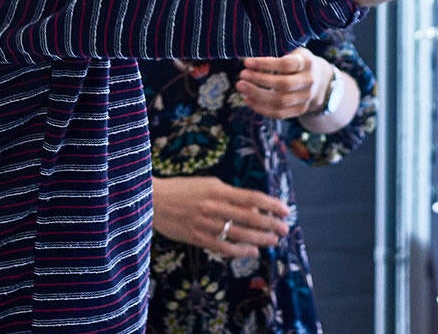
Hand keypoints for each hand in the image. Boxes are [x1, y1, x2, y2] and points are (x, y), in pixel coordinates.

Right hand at [151, 175, 290, 258]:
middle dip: (271, 225)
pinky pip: (223, 248)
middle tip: (285, 229)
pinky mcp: (197, 238)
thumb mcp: (208, 184)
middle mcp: (214, 206)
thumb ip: (230, 195)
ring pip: (239, 235)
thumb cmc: (182, 189)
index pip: (252, 198)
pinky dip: (240, 251)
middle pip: (249, 218)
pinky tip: (252, 252)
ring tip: (274, 241)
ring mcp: (205, 224)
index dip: (271, 205)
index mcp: (218, 189)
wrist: (151, 200)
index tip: (286, 210)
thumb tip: (254, 209)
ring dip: (260, 239)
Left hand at [237, 47, 328, 118]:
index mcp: (307, 63)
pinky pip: (279, 113)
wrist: (320, 79)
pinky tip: (248, 100)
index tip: (247, 62)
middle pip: (283, 85)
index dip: (265, 64)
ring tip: (241, 87)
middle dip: (259, 80)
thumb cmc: (298, 61)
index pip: (286, 65)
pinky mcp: (301, 110)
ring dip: (257, 95)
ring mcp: (306, 98)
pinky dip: (261, 108)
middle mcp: (309, 81)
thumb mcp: (294, 51)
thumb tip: (248, 57)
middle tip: (241, 76)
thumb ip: (277, 53)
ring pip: (280, 102)